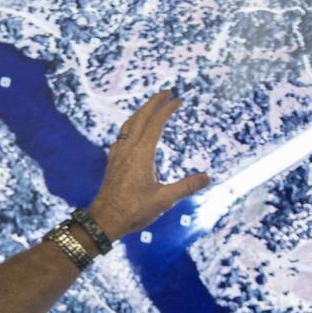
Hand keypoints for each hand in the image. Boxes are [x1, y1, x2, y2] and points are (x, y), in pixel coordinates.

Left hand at [86, 90, 210, 240]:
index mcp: (142, 154)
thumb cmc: (133, 211)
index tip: (178, 99)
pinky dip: (131, 125)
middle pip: (141, 117)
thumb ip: (186, 187)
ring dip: (142, 112)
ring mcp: (118, 154)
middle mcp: (128, 149)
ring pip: (129, 124)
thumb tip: (207, 178)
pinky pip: (122, 136)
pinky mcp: (112, 162)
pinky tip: (132, 132)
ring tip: (152, 107)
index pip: (156, 123)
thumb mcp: (164, 200)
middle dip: (154, 102)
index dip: (167, 109)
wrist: (104, 220)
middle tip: (167, 92)